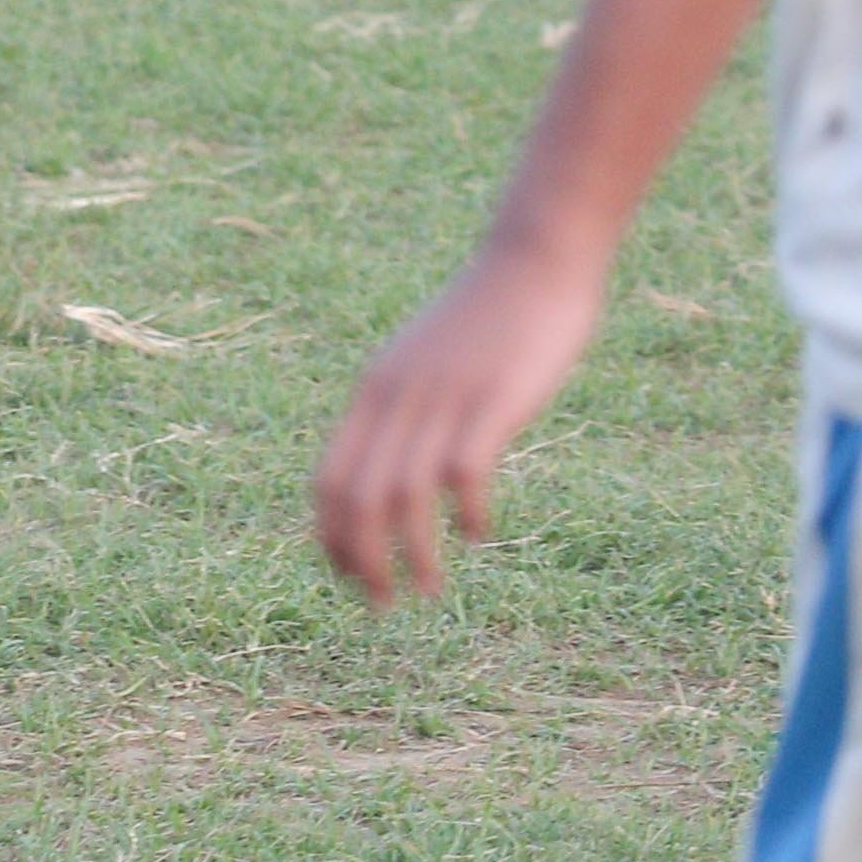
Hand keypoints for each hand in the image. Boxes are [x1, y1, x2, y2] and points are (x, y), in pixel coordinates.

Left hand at [311, 231, 608, 608]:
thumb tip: (397, 468)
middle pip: (356, 498)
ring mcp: (443, 398)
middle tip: (383, 605)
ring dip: (412, 555)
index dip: (331, 538)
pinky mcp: (491, 400)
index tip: (351, 578)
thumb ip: (404, 407)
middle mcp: (396, 397)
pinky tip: (481, 534)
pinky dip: (468, 515)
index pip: (328, 480)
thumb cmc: (486, 316)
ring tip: (430, 591)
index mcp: (373, 391)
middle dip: (361, 561)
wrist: (534, 257)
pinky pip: (464, 473)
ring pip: (404, 496)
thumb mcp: (425, 360)